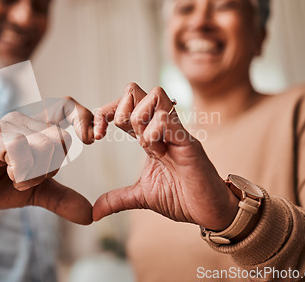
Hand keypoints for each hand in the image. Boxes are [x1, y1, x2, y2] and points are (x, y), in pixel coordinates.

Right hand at [0, 97, 94, 224]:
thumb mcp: (37, 191)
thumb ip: (63, 198)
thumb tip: (91, 215)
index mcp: (38, 127)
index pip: (68, 106)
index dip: (83, 117)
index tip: (93, 139)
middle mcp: (25, 121)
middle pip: (61, 138)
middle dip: (52, 167)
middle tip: (31, 178)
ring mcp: (7, 126)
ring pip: (44, 145)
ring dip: (35, 173)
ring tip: (17, 178)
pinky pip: (21, 150)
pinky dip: (21, 171)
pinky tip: (9, 174)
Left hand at [92, 83, 238, 230]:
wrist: (210, 212)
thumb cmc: (182, 198)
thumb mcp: (141, 197)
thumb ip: (117, 199)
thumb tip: (94, 212)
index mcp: (148, 136)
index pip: (123, 107)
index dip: (103, 114)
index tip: (93, 137)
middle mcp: (161, 127)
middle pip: (134, 90)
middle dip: (117, 108)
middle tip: (110, 133)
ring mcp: (176, 130)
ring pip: (152, 95)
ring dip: (138, 118)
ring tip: (143, 145)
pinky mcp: (188, 140)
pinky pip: (166, 119)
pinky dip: (153, 132)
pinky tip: (157, 152)